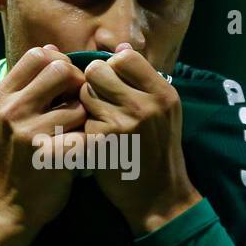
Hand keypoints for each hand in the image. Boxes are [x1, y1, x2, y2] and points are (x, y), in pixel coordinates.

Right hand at [0, 45, 87, 230]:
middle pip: (61, 69)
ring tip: (80, 133)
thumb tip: (52, 50)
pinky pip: (85, 133)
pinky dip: (90, 141)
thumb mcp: (9, 118)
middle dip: (78, 84)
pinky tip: (83, 151)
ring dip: (87, 116)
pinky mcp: (49, 155)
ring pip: (78, 103)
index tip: (66, 86)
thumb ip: (29, 86)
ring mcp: (29, 132)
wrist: (8, 207)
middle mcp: (11, 110)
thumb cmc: (17, 159)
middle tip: (80, 106)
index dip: (60, 65)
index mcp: (2, 97)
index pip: (38, 55)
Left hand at [79, 43, 201, 234]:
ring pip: (85, 93)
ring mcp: (124, 123)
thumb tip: (120, 48)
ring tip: (100, 123)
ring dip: (87, 106)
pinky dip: (83, 129)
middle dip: (94, 84)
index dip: (113, 68)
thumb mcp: (164, 111)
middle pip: (98, 70)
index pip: (125, 57)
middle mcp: (146, 105)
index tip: (114, 86)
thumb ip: (144, 81)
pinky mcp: (102, 142)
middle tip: (101, 104)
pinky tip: (96, 142)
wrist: (159, 196)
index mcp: (163, 93)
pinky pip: (80, 119)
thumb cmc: (158, 150)